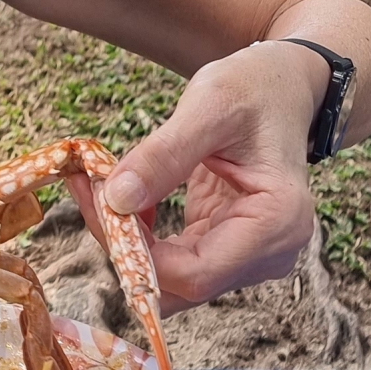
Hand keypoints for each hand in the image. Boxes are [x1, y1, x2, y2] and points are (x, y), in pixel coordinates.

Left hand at [62, 44, 321, 309]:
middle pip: (182, 283)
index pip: (196, 273)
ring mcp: (250, 257)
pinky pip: (174, 260)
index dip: (138, 252)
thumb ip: (164, 155)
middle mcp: (271, 253)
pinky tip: (120, 197)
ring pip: (172, 279)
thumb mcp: (210, 107)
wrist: (280, 86)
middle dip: (127, 247)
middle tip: (90, 189)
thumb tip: (116, 200)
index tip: (100, 200)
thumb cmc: (255, 89)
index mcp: (278, 222)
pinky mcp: (227, 249)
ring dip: (129, 242)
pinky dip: (141, 236)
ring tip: (97, 187)